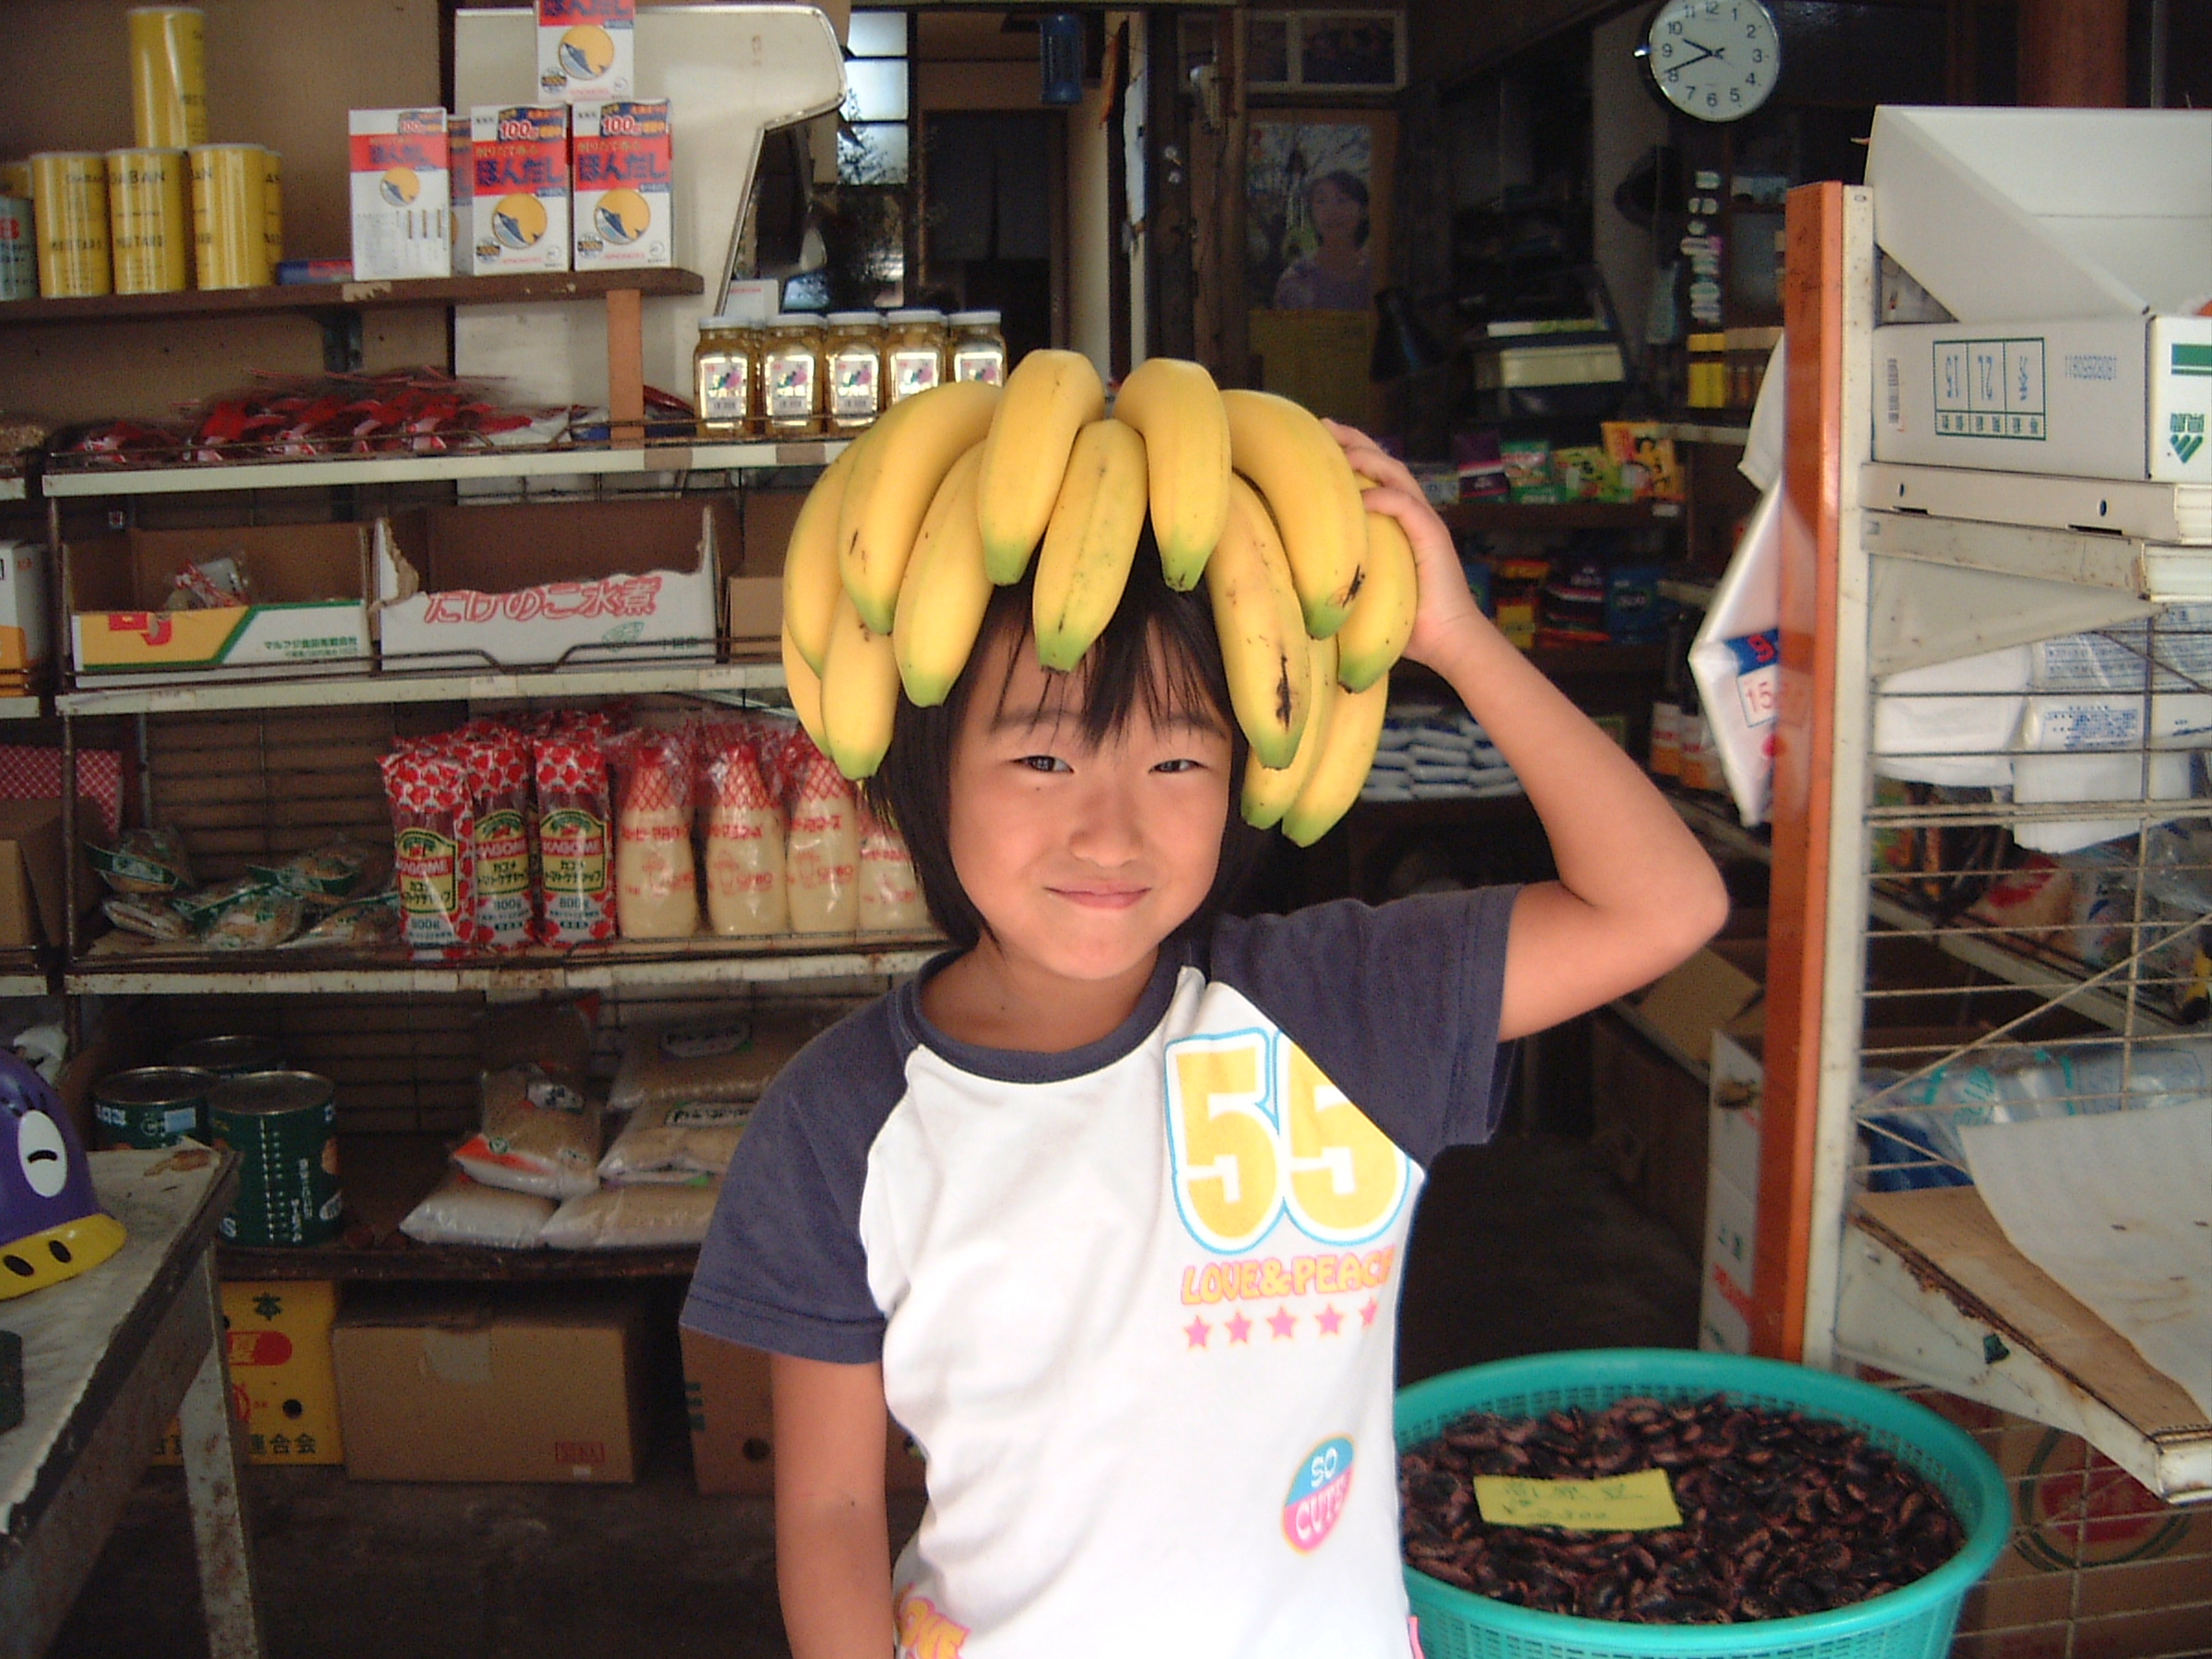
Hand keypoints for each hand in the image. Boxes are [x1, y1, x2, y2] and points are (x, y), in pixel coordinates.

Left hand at [1322, 420, 1488, 673]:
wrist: (1448, 641)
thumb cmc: (1405, 621)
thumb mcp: (1366, 586)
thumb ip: (1344, 568)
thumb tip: (1296, 569)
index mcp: (1398, 520)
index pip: (1375, 474)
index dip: (1350, 452)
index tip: (1317, 440)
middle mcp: (1413, 513)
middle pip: (1385, 463)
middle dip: (1354, 441)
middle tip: (1322, 426)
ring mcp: (1425, 523)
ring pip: (1396, 476)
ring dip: (1367, 460)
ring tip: (1338, 453)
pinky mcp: (1432, 538)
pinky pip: (1405, 507)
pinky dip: (1382, 498)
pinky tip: (1360, 497)